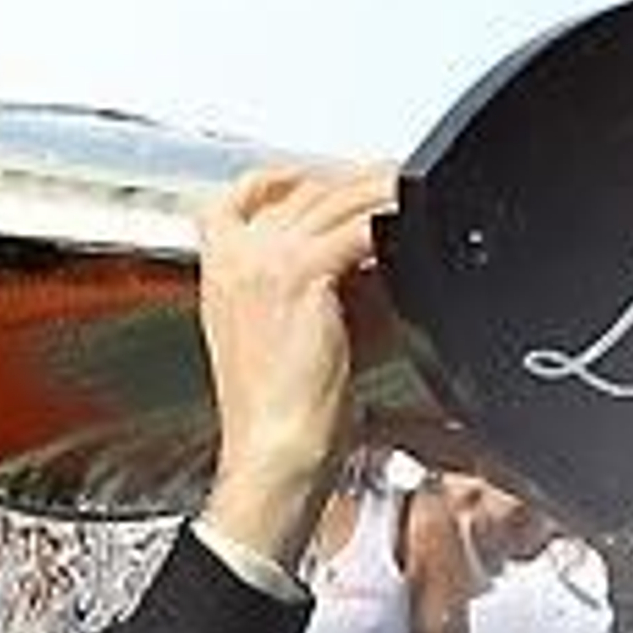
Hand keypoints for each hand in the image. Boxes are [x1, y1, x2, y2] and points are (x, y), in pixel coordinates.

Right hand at [196, 162, 396, 569]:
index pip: (243, 197)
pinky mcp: (299, 274)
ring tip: (409, 189)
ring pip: (331, 198)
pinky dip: (388, 217)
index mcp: (222, 275)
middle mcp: (234, 259)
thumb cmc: (285, 419)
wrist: (276, 454)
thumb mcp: (294, 338)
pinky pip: (355, 225)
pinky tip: (411, 221)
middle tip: (392, 183)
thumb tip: (371, 264)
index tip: (324, 178)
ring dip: (377, 188)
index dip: (287, 177)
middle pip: (300, 190)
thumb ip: (322, 293)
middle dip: (351, 180)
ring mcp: (263, 261)